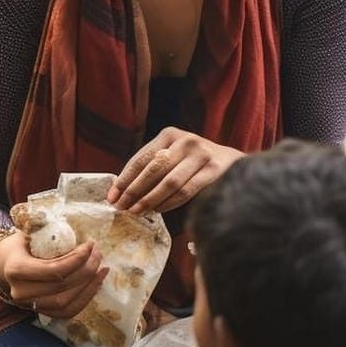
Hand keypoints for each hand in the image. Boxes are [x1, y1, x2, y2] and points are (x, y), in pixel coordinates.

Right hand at [0, 230, 107, 317]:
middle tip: (98, 253)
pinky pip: (68, 311)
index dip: (76, 259)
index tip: (90, 245)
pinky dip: (86, 297)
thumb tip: (78, 220)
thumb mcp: (29, 231)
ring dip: (89, 284)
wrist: (4, 263)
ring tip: (101, 267)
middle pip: (62, 285)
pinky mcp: (41, 312)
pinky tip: (97, 280)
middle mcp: (21, 292)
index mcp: (16, 268)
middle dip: (86, 269)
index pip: (52, 270)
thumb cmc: (20, 243)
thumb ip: (48, 228)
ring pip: (66, 303)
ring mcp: (29, 305)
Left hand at [107, 127, 244, 213]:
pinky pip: (186, 190)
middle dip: (134, 191)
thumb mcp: (173, 155)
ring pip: (169, 182)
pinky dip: (170, 203)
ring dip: (150, 200)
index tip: (112, 196)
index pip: (141, 158)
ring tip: (137, 212)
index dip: (124, 179)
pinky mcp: (214, 169)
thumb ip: (152, 167)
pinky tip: (159, 210)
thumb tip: (121, 191)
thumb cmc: (194, 162)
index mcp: (169, 134)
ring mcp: (201, 154)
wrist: (232, 161)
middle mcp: (185, 140)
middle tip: (122, 208)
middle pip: (153, 170)